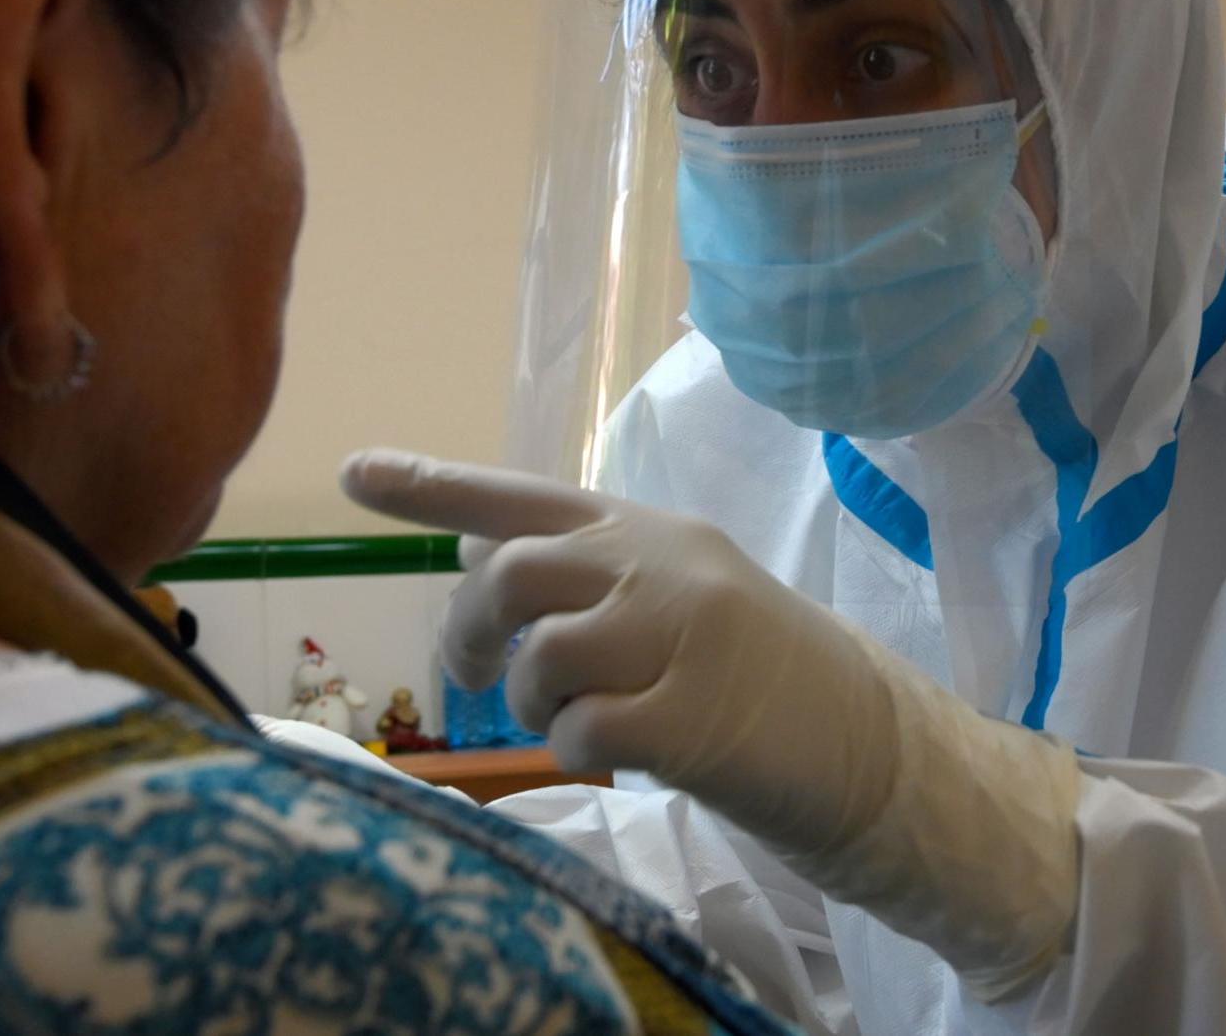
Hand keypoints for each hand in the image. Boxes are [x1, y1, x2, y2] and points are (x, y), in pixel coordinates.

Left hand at [340, 448, 896, 857]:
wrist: (873, 743)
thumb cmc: (763, 672)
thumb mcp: (678, 593)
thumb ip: (590, 573)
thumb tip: (482, 564)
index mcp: (648, 528)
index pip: (521, 494)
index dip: (430, 485)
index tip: (353, 470)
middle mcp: (658, 563)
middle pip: (510, 571)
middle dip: (472, 631)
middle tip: (483, 677)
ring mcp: (679, 635)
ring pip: (543, 657)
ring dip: (538, 704)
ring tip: (581, 722)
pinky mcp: (692, 716)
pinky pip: (583, 731)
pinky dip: (579, 750)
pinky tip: (621, 755)